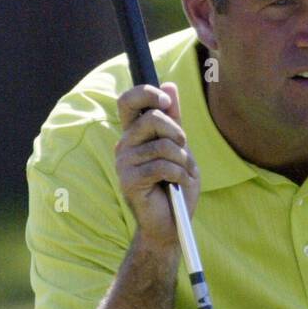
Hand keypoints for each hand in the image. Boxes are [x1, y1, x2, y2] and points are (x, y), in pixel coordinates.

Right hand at [115, 82, 200, 246]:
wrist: (172, 223)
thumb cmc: (176, 185)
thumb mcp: (180, 147)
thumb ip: (174, 118)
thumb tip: (170, 84)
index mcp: (134, 134)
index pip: (128, 100)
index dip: (147, 93)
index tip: (167, 102)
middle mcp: (124, 145)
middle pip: (152, 118)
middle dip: (177, 132)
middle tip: (183, 149)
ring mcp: (123, 163)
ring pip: (162, 145)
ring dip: (182, 161)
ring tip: (183, 174)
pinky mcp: (128, 180)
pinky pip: (161, 166)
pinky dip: (179, 175)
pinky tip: (178, 185)